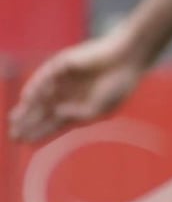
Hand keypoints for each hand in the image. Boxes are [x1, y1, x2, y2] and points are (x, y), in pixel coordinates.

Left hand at [8, 32, 144, 142]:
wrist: (128, 58)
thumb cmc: (119, 84)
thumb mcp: (101, 109)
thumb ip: (79, 114)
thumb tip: (57, 112)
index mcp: (79, 106)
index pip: (54, 122)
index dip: (40, 132)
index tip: (25, 143)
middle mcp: (68, 94)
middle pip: (43, 111)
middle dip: (28, 123)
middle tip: (14, 135)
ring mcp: (64, 79)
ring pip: (40, 95)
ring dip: (27, 108)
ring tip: (15, 120)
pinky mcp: (63, 64)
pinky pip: (45, 76)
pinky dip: (37, 86)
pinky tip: (28, 98)